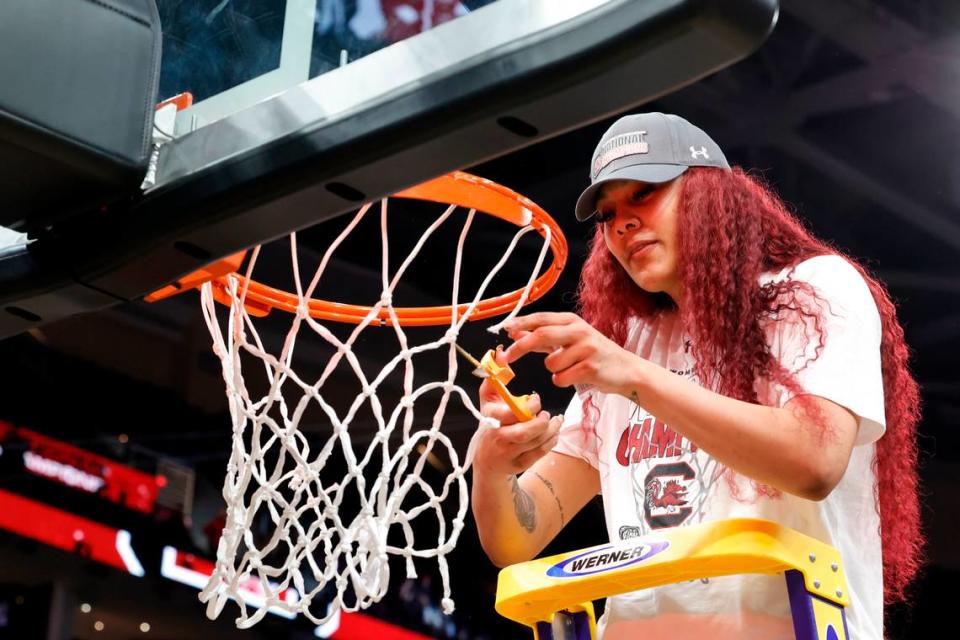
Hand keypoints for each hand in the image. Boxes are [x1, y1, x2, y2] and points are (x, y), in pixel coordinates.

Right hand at [473, 351, 562, 475]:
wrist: (487, 459)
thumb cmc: (491, 423)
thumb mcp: (488, 399)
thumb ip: (494, 376)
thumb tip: (498, 352)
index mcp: (491, 419)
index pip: (511, 413)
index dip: (529, 406)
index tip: (535, 399)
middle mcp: (498, 437)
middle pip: (525, 432)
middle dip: (541, 422)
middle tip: (547, 414)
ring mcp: (510, 453)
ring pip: (536, 442)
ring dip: (551, 430)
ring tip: (556, 420)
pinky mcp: (520, 464)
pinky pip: (540, 452)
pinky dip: (551, 441)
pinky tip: (554, 432)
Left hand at [502, 312, 640, 396]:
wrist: (626, 370)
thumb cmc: (594, 355)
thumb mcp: (570, 341)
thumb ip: (544, 337)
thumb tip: (516, 332)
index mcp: (572, 321)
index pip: (541, 319)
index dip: (520, 324)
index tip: (504, 330)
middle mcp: (579, 330)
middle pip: (541, 335)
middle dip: (521, 346)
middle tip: (506, 357)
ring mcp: (586, 348)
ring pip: (551, 363)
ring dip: (553, 371)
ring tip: (570, 369)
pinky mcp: (590, 367)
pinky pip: (561, 378)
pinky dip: (563, 381)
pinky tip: (578, 377)